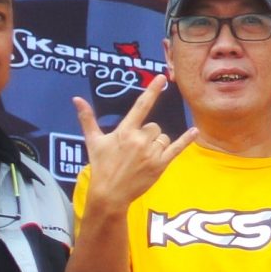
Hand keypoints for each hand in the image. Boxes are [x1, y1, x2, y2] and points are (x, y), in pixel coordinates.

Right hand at [71, 77, 197, 217]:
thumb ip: (87, 119)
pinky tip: (194, 131)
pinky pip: (177, 148)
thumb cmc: (101, 166)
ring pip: (163, 138)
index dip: (152, 90)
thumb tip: (76, 99)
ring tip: (142, 158)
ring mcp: (151, 153)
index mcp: (125, 131)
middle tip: (134, 150)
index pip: (141, 106)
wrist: (110, 193)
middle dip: (147, 135)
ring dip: (157, 144)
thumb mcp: (93, 141)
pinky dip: (186, 139)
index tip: (162, 78)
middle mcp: (140, 140)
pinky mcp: (161, 165)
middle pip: (154, 127)